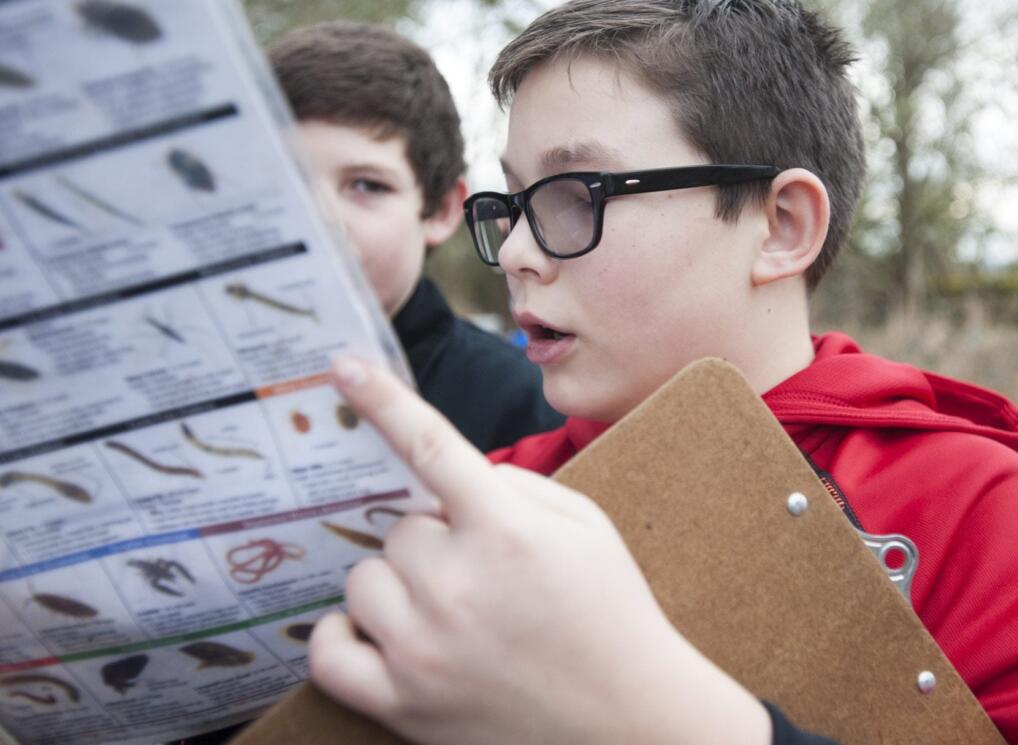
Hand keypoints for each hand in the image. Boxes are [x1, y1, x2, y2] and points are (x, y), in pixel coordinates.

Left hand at [309, 357, 769, 744]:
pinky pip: (328, 653)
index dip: (383, 400)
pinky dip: (345, 636)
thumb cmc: (610, 611)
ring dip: (396, 582)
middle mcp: (458, 588)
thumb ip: (514, 489)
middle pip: (400, 528)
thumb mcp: (586, 525)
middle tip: (478, 568)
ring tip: (445, 605)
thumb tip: (446, 481)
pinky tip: (380, 631)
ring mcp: (424, 652)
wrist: (629, 718)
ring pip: (364, 579)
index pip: (430, 447)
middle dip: (433, 537)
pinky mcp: (403, 706)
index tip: (343, 368)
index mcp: (508, 533)